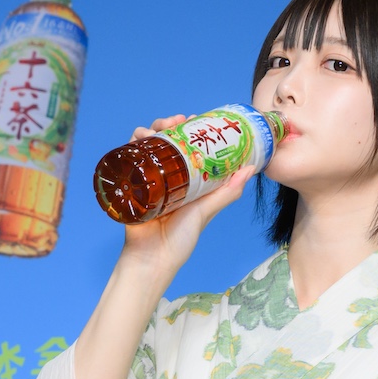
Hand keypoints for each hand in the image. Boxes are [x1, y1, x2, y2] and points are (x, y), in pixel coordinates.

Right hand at [118, 114, 254, 280]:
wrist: (151, 258)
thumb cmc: (180, 240)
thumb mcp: (206, 211)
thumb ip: (226, 192)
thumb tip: (249, 169)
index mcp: (185, 180)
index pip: (186, 147)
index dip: (189, 130)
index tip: (195, 119)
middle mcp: (166, 177)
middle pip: (164, 141)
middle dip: (168, 125)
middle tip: (176, 121)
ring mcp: (146, 179)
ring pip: (146, 146)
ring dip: (149, 131)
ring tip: (157, 128)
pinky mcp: (130, 185)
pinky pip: (128, 160)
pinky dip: (131, 145)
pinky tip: (137, 139)